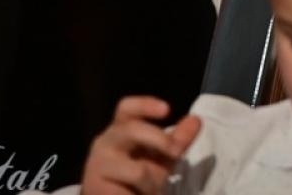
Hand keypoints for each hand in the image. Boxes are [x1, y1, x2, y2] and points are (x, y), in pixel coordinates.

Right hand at [81, 96, 203, 194]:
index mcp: (120, 130)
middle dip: (160, 140)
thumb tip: (197, 120)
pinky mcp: (95, 188)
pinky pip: (127, 192)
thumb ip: (177, 140)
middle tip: (176, 152)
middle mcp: (105, 143)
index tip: (167, 109)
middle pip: (131, 129)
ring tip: (148, 190)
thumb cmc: (136, 179)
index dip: (145, 105)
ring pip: (137, 170)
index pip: (126, 109)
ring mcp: (97, 166)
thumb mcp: (161, 158)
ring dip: (151, 183)